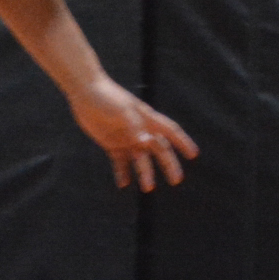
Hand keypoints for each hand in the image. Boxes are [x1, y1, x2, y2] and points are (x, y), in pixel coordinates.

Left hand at [70, 79, 197, 189]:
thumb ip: (135, 128)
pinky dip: (122, 173)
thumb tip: (148, 142)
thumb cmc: (108, 98)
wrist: (85, 91)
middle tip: (176, 180)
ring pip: (140, 159)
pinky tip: (123, 184)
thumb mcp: (123, 112)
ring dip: (145, 173)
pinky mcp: (111, 143)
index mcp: (148, 119)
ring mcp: (126, 138)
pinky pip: (120, 161)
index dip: (183, 143)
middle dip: (169, 164)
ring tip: (148, 188)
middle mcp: (140, 131)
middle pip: (159, 150)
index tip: (193, 155)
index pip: (170, 132)